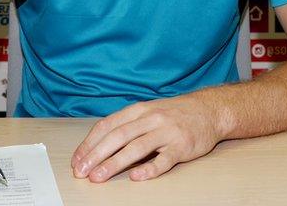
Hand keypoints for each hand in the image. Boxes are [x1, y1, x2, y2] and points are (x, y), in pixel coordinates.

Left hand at [71, 95, 222, 182]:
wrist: (210, 110)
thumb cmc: (174, 114)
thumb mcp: (148, 112)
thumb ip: (126, 126)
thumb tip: (97, 147)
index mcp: (138, 110)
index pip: (107, 126)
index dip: (90, 143)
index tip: (77, 160)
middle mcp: (151, 118)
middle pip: (118, 137)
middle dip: (96, 155)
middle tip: (82, 171)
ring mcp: (167, 132)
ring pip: (137, 148)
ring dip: (114, 163)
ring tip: (99, 176)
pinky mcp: (182, 146)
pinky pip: (164, 159)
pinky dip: (149, 168)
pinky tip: (136, 177)